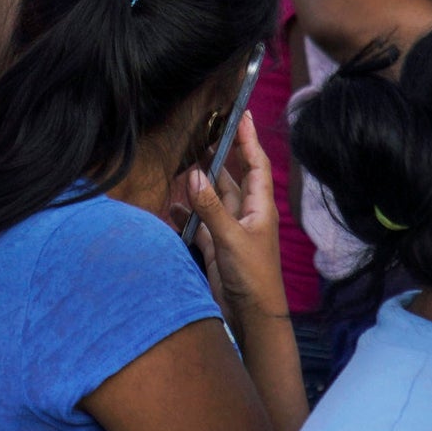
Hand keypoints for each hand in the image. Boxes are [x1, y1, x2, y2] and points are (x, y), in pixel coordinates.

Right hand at [178, 109, 287, 342]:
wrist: (252, 316)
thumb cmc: (253, 277)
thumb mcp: (231, 239)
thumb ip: (212, 208)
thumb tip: (194, 176)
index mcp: (259, 207)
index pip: (255, 165)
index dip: (248, 139)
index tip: (241, 114)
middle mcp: (246, 214)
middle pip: (232, 178)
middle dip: (218, 158)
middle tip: (203, 134)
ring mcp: (230, 230)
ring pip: (213, 199)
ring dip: (199, 185)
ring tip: (183, 163)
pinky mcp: (216, 246)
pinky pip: (199, 222)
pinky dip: (186, 213)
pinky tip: (172, 205)